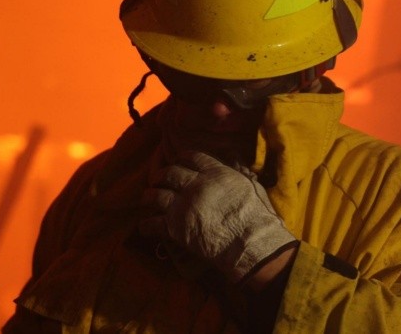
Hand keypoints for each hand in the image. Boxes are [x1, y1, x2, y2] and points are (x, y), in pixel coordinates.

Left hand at [139, 151, 295, 282]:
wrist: (250, 242)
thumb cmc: (257, 216)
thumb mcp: (251, 185)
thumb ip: (238, 171)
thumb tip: (234, 157)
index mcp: (214, 173)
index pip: (192, 157)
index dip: (181, 158)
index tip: (177, 161)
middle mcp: (195, 185)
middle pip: (170, 173)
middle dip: (161, 175)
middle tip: (158, 179)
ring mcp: (182, 205)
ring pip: (156, 195)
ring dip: (149, 196)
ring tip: (146, 198)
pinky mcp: (174, 227)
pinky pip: (153, 223)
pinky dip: (146, 225)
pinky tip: (144, 226)